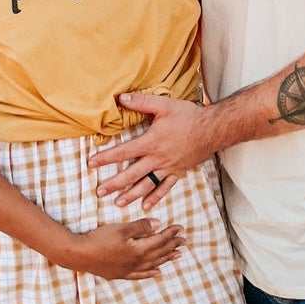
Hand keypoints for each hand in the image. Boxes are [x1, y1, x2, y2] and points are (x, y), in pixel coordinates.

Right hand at [59, 217, 184, 279]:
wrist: (80, 255)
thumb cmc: (99, 239)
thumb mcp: (121, 229)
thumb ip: (141, 227)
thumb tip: (158, 224)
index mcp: (139, 249)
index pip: (160, 240)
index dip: (171, 234)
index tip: (181, 228)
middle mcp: (137, 262)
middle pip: (159, 253)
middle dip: (172, 246)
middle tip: (184, 241)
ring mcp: (129, 270)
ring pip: (153, 265)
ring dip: (166, 259)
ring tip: (177, 256)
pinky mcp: (120, 274)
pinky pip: (141, 275)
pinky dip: (151, 273)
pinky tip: (158, 273)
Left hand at [89, 93, 216, 208]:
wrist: (213, 129)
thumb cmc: (188, 116)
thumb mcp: (163, 104)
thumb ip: (141, 102)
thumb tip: (120, 98)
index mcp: (151, 142)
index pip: (123, 152)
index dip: (106, 158)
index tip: (91, 164)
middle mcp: (157, 159)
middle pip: (131, 175)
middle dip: (114, 184)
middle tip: (99, 192)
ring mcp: (168, 168)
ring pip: (146, 185)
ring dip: (131, 195)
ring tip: (117, 203)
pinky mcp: (178, 172)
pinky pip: (165, 188)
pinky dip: (155, 198)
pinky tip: (145, 206)